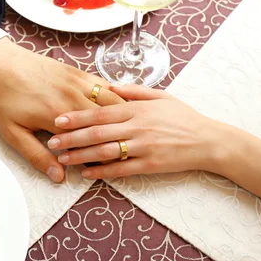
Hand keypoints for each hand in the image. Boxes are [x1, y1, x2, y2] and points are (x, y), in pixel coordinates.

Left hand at [0, 38, 123, 182]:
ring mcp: (79, 84)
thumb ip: (37, 155)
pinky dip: (116, 99)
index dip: (98, 157)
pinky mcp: (79, 73)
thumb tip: (58, 175)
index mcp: (58, 117)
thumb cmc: (5, 99)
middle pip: (104, 123)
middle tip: (120, 151)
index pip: (87, 143)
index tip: (104, 167)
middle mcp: (73, 99)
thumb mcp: (14, 133)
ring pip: (111, 104)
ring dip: (121, 119)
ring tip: (128, 133)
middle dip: (114, 139)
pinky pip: (105, 87)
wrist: (2, 64)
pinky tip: (121, 109)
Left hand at [47, 84, 223, 178]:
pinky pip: (122, 170)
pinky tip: (87, 174)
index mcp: (137, 109)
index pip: (100, 112)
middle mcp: (137, 127)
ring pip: (105, 152)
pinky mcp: (150, 165)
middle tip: (52, 142)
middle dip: (71, 138)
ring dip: (81, 156)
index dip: (76, 116)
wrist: (208, 140)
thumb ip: (133, 91)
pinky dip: (103, 172)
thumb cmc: (183, 117)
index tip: (57, 118)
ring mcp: (143, 147)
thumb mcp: (160, 96)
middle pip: (97, 133)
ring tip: (63, 159)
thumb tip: (109, 86)